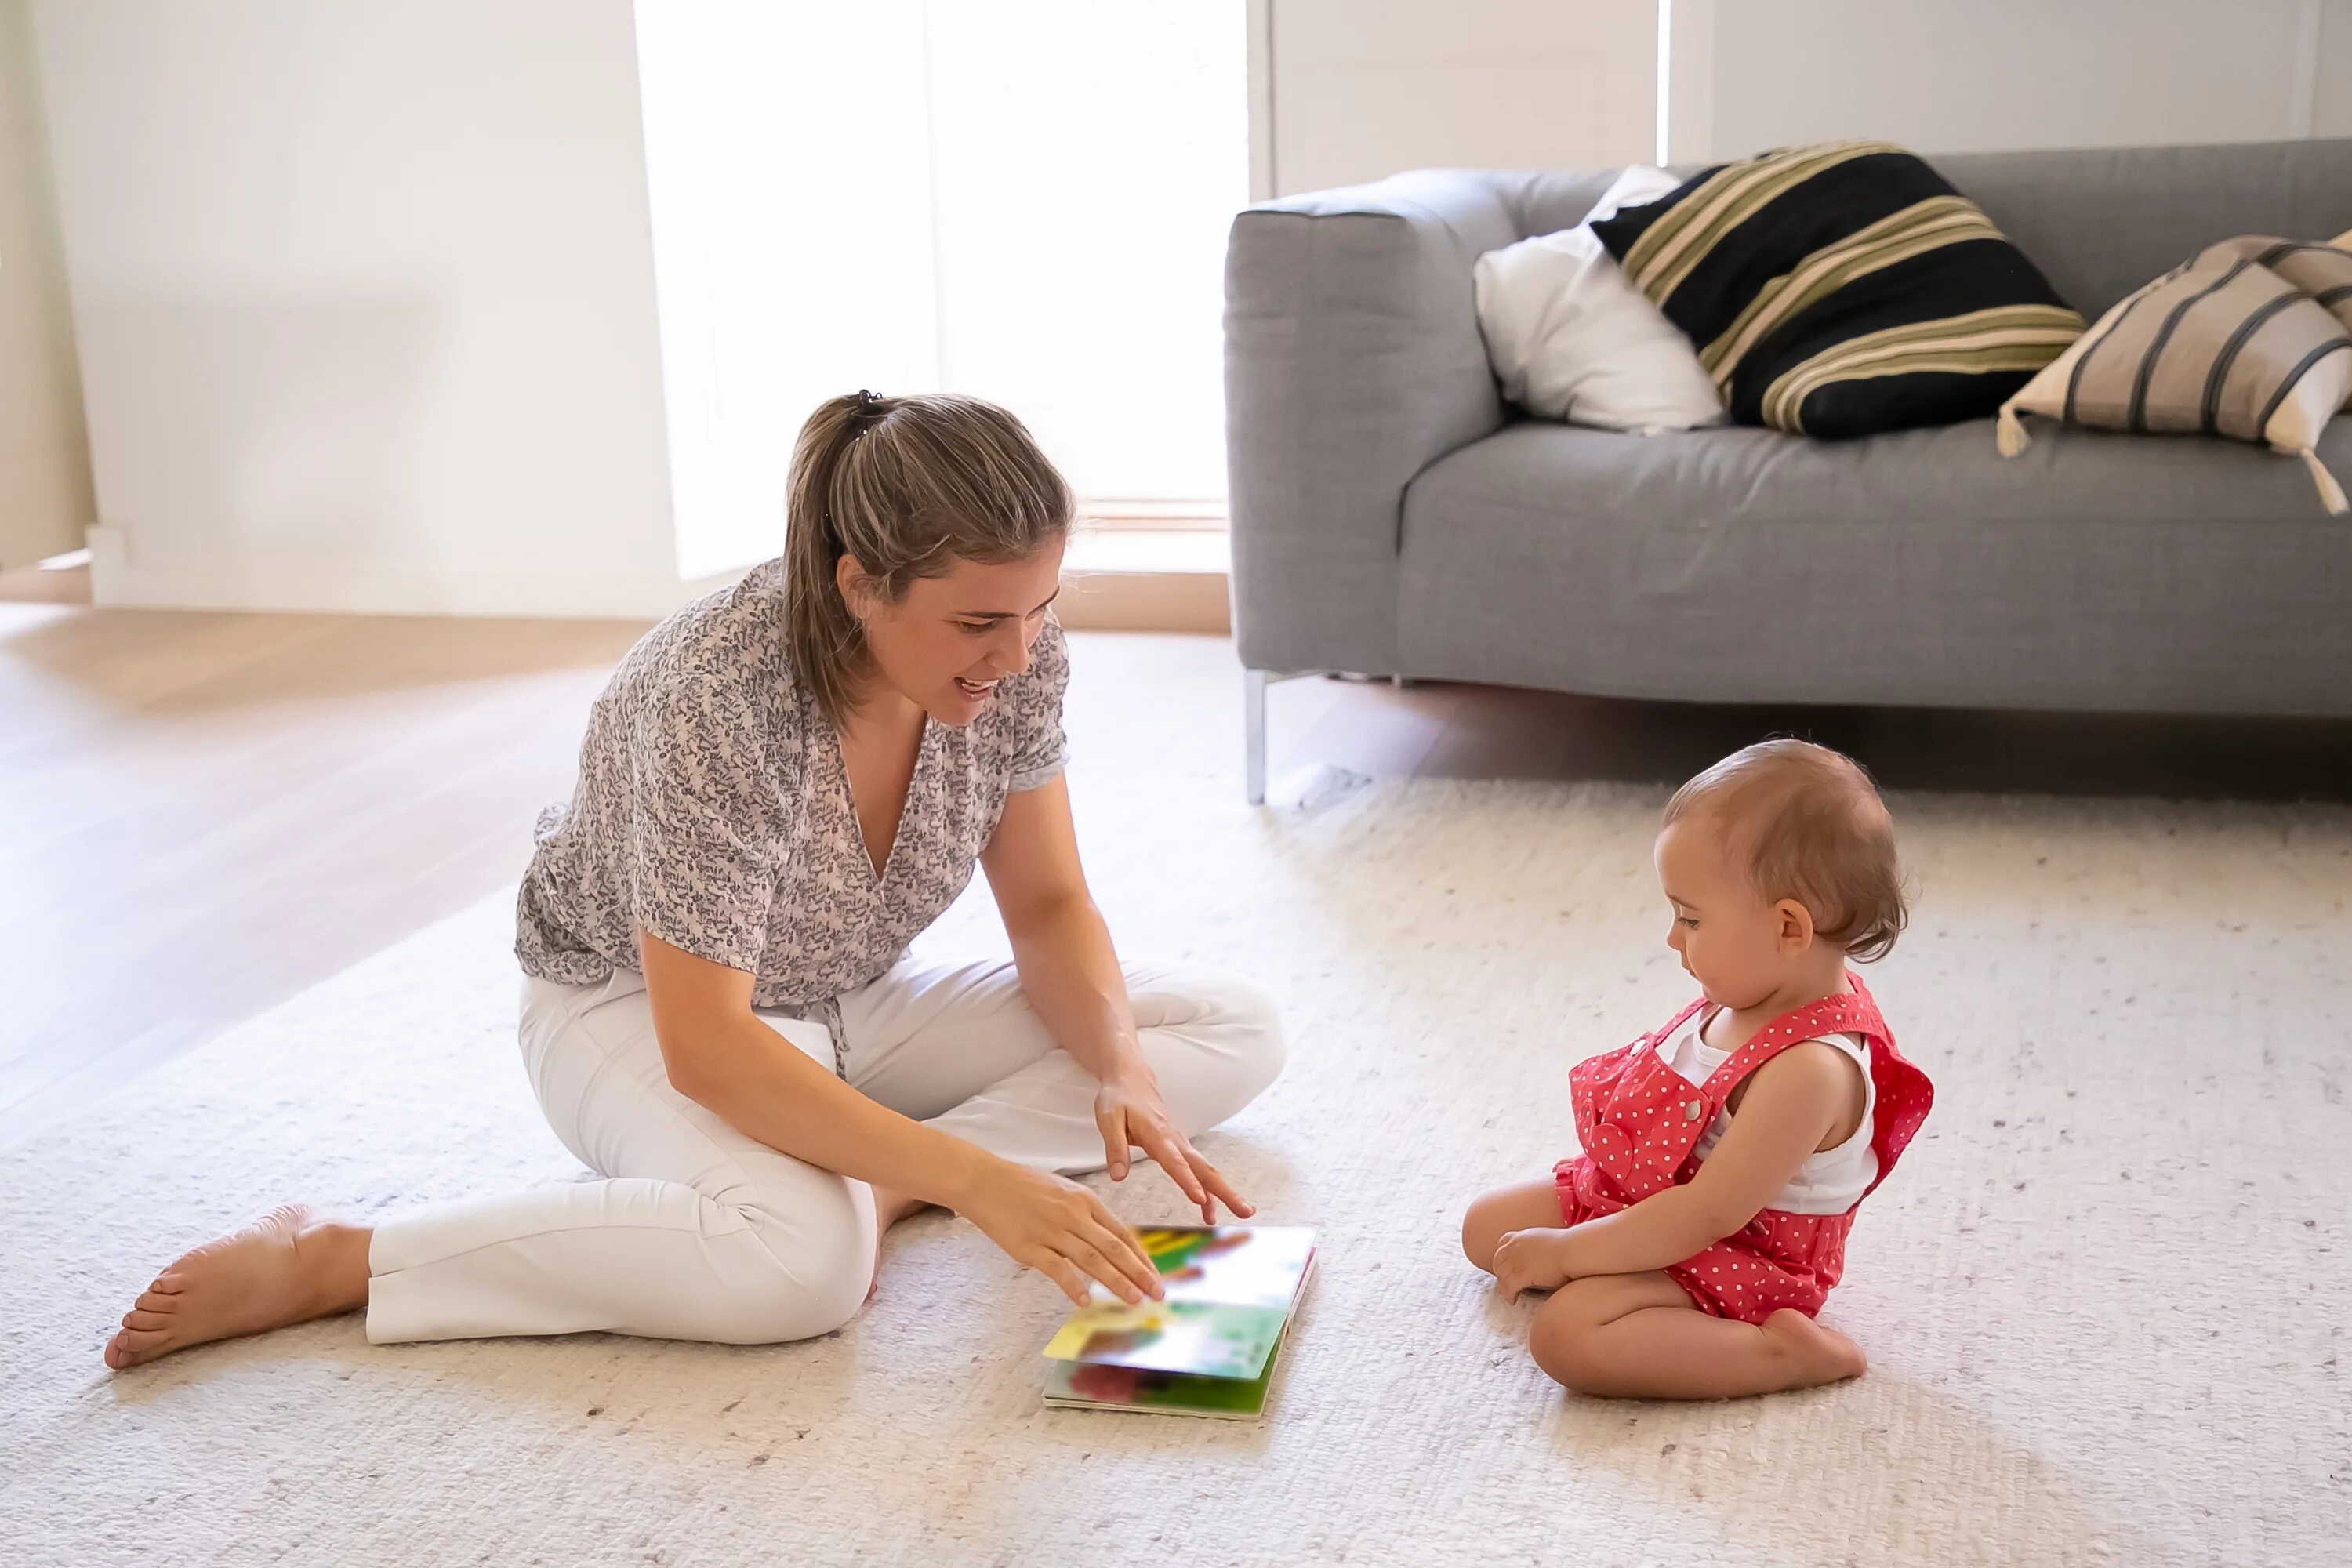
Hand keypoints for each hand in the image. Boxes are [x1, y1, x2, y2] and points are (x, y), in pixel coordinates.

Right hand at [956, 1157, 1165, 1307]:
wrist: (986, 1182)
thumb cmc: (1024, 1186)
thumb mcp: (1064, 1191)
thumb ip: (1086, 1214)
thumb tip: (1108, 1241)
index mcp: (1085, 1200)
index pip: (1121, 1233)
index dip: (1141, 1257)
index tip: (1155, 1275)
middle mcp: (1073, 1215)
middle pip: (1114, 1248)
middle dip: (1139, 1273)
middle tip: (1157, 1293)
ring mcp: (1052, 1232)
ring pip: (1092, 1261)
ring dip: (1116, 1282)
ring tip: (1134, 1299)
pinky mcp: (1029, 1247)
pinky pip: (1057, 1270)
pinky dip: (1073, 1287)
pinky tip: (1086, 1301)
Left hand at [1094, 1068, 1253, 1223]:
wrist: (1132, 1078)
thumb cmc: (1119, 1099)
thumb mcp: (1108, 1120)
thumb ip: (1115, 1148)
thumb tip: (1119, 1176)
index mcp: (1157, 1134)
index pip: (1175, 1162)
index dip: (1187, 1181)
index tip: (1200, 1199)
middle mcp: (1174, 1140)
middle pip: (1203, 1169)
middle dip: (1225, 1191)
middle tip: (1245, 1210)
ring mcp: (1180, 1144)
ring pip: (1206, 1170)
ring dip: (1224, 1192)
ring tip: (1244, 1213)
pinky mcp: (1180, 1148)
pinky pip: (1198, 1170)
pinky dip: (1208, 1190)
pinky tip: (1210, 1209)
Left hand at [1492, 1228, 1574, 1299]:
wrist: (1573, 1251)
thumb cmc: (1568, 1247)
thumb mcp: (1546, 1239)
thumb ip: (1537, 1245)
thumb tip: (1541, 1254)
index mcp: (1521, 1236)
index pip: (1502, 1244)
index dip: (1502, 1257)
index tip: (1506, 1266)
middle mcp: (1514, 1246)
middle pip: (1498, 1261)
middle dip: (1501, 1273)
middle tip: (1506, 1284)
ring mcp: (1515, 1260)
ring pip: (1502, 1276)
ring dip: (1504, 1286)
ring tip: (1510, 1294)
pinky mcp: (1520, 1274)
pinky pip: (1508, 1287)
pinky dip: (1509, 1294)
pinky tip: (1513, 1300)